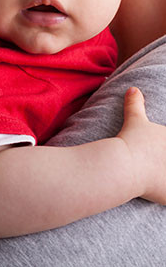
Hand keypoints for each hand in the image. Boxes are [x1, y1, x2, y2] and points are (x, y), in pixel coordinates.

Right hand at [118, 87, 165, 203]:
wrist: (123, 166)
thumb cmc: (130, 141)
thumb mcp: (135, 120)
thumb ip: (135, 104)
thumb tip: (133, 89)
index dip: (165, 149)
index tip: (160, 151)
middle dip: (164, 160)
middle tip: (157, 162)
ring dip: (164, 177)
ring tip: (157, 175)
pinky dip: (163, 196)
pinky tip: (158, 194)